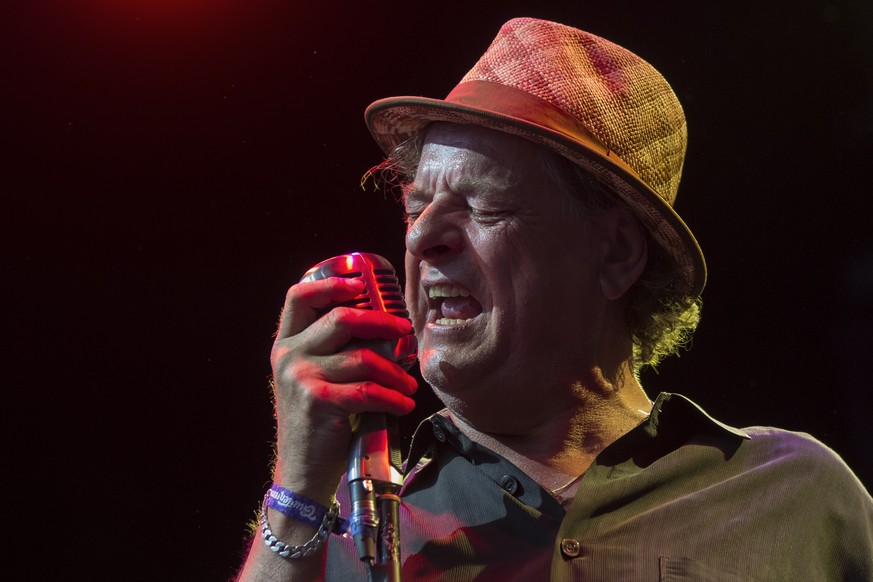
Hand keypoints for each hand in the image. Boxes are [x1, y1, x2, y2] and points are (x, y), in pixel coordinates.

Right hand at [269, 276, 417, 502]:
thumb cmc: (318, 422)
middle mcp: (289, 356)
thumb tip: (381, 327)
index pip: (299, 297)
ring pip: (362, 357)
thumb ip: (331, 352)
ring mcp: (301, 377)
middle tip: (405, 332)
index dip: (331, 284)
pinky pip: (368, 391)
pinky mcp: (319, 402)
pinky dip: (393, 398)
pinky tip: (404, 404)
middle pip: (342, 318)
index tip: (360, 284)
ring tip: (408, 385)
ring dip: (395, 371)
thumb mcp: (311, 379)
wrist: (302, 471)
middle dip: (382, 322)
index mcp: (286, 344)